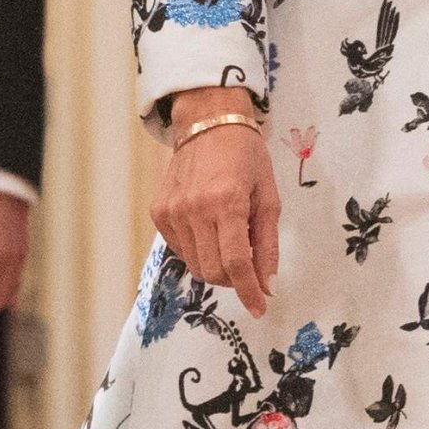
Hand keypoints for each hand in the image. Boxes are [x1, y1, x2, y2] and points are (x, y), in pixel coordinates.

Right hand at [152, 90, 278, 319]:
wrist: (209, 121)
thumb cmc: (247, 155)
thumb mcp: (269, 194)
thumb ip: (268, 242)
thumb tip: (268, 285)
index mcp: (228, 202)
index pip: (236, 263)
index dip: (249, 290)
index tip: (261, 306)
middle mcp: (195, 208)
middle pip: (213, 270)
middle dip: (235, 278)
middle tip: (249, 263)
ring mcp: (173, 211)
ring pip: (195, 265)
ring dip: (216, 266)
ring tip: (230, 240)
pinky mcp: (159, 212)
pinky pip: (180, 249)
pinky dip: (198, 250)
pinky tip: (210, 228)